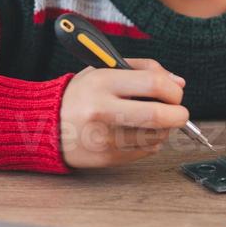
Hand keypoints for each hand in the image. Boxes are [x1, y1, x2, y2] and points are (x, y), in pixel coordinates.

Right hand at [60, 59, 189, 168]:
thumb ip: (143, 69)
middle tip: (178, 112)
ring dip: (165, 129)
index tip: (174, 92)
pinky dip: (151, 142)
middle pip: (159, 116)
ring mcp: (105, 137)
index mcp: (102, 82)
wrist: (46, 126)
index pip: (153, 84)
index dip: (173, 90)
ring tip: (152, 120)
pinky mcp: (108, 157)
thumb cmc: (81, 95)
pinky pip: (147, 151)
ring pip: (157, 136)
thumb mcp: (104, 70)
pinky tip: (137, 132)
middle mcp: (103, 110)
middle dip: (179, 114)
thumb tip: (178, 83)